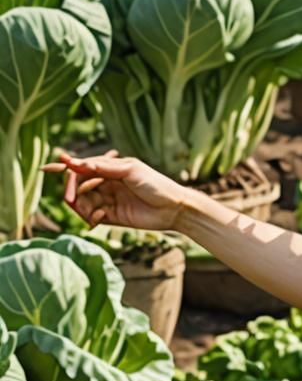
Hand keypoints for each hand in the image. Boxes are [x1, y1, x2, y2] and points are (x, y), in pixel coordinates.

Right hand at [41, 150, 193, 232]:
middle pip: (79, 185)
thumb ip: (103, 167)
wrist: (174, 208)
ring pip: (83, 201)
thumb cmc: (156, 184)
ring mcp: (109, 199)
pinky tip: (100, 218)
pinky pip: (92, 215)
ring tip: (93, 211)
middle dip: (72, 190)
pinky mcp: (112, 216)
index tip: (48, 169)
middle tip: (71, 198)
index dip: (67, 168)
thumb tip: (76, 162)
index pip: (83, 167)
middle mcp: (107, 183)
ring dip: (81, 206)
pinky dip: (91, 216)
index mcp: (111, 168)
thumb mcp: (130, 170)